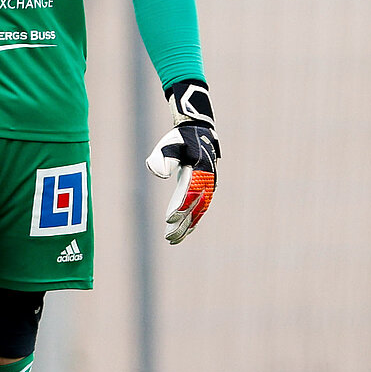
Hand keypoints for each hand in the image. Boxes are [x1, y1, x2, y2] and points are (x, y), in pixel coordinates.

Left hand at [145, 78, 218, 244]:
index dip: (181, 207)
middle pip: (196, 206)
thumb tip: (161, 174)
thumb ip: (164, 158)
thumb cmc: (180, 139)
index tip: (169, 220)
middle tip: (169, 238)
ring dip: (188, 226)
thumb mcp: (169, 145)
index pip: (190, 192)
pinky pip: (202, 207)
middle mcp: (207, 179)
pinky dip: (194, 219)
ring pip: (200, 210)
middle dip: (183, 223)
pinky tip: (185, 231)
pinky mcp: (207, 188)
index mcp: (199, 169)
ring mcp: (209, 184)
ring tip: (174, 240)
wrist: (198, 132)